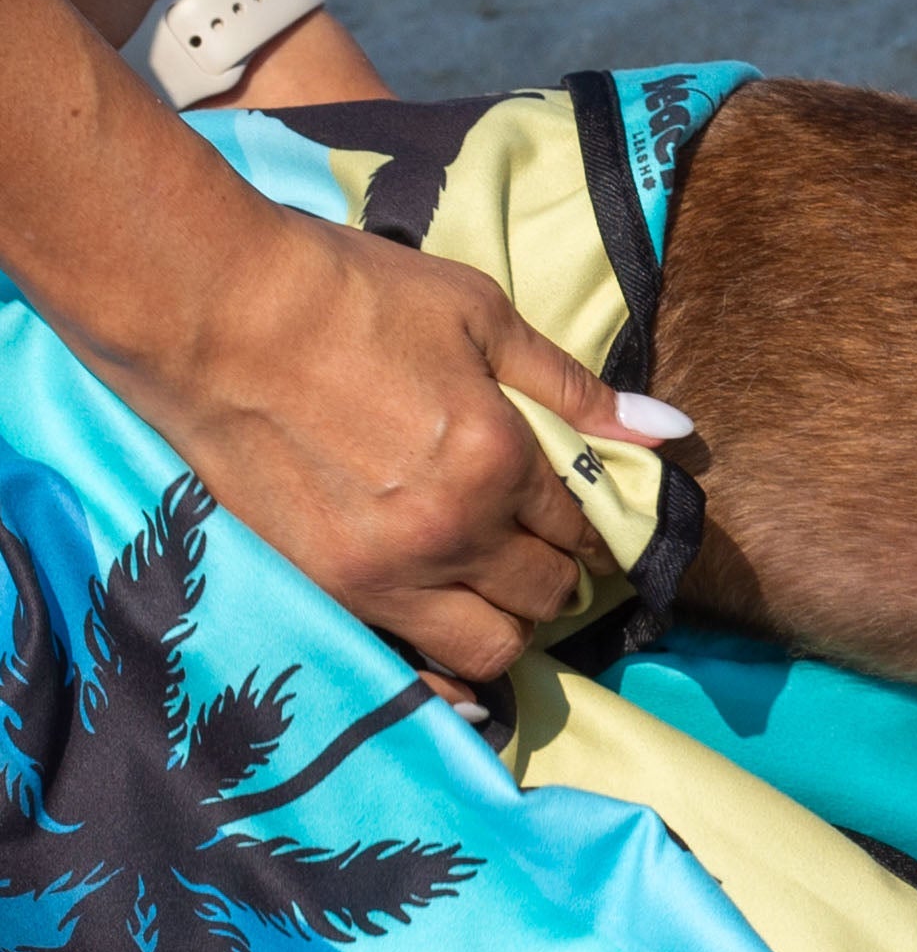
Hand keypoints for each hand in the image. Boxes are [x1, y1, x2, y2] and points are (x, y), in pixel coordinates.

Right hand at [88, 202, 658, 687]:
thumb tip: (672, 431)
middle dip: (557, 578)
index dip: (590, 530)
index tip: (578, 525)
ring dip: (508, 623)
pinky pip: (416, 658)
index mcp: (500, 459)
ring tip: (493, 587)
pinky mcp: (330, 587)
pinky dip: (445, 651)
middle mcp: (453, 531)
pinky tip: (445, 618)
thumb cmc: (348, 293)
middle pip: (545, 597)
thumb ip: (575, 388)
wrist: (209, 308)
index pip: (580, 529)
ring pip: (491, 648)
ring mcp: (387, 570)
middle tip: (539, 553)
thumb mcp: (479, 315)